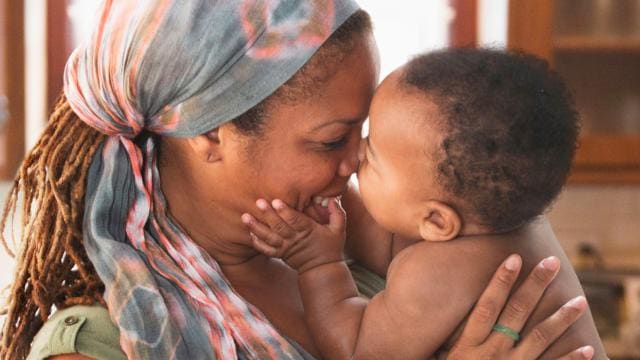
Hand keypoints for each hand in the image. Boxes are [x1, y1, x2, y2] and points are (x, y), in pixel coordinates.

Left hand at [241, 198, 345, 272]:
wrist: (322, 270)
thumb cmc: (331, 246)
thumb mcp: (339, 229)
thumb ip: (337, 213)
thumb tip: (332, 198)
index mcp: (308, 231)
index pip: (295, 220)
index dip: (285, 211)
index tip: (276, 201)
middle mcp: (295, 239)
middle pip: (279, 227)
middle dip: (268, 214)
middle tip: (258, 202)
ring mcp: (286, 248)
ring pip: (269, 238)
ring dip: (256, 227)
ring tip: (245, 217)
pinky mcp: (280, 254)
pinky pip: (266, 249)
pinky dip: (257, 242)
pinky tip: (249, 232)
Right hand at [445, 255, 593, 359]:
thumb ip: (444, 342)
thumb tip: (435, 314)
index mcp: (469, 344)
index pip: (486, 305)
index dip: (500, 281)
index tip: (513, 258)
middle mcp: (491, 352)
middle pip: (516, 313)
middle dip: (535, 286)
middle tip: (551, 263)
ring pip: (539, 338)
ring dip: (561, 319)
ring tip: (580, 301)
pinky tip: (588, 349)